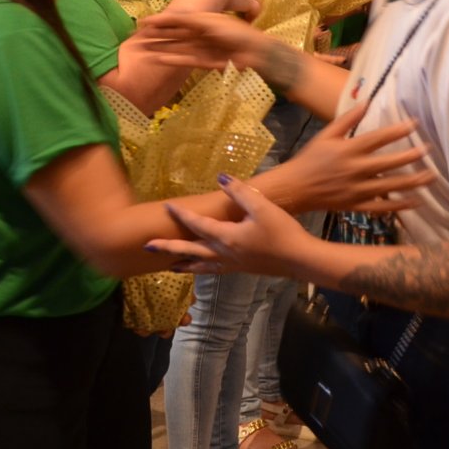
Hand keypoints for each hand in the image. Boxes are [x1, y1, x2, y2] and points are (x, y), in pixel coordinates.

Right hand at [133, 10, 266, 70]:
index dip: (161, 21)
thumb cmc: (235, 32)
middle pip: (175, 35)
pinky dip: (173, 60)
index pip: (176, 20)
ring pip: (178, 49)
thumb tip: (169, 17)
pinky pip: (186, 60)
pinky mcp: (205, 63)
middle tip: (139, 38)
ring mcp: (202, 49)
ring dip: (162, 49)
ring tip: (146, 51)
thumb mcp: (210, 22)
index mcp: (202, 21)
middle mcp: (200, 34)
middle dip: (158, 36)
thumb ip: (189, 21)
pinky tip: (160, 59)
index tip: (143, 22)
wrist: (255, 52)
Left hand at [146, 176, 314, 277]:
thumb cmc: (282, 232)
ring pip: (201, 266)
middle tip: (148, 247)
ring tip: (169, 266)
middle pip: (190, 251)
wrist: (300, 260)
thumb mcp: (261, 206)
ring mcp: (232, 265)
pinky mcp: (241, 270)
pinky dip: (202, 270)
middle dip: (168, 248)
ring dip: (183, 264)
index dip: (181, 215)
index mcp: (226, 237)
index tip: (166, 207)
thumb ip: (239, 191)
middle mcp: (224, 254)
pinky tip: (202, 269)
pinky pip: (214, 271)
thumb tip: (220, 177)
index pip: (197, 225)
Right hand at [274, 104, 434, 214]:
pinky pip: (382, 207)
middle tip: (428, 149)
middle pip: (388, 163)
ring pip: (390, 186)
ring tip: (430, 176)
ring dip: (412, 182)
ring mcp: (357, 190)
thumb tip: (366, 101)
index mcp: (348, 150)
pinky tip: (415, 201)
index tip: (415, 123)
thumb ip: (347, 119)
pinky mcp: (357, 206)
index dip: (398, 130)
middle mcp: (354, 170)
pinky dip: (399, 206)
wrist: (295, 188)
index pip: (378, 138)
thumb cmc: (310, 159)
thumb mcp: (326, 135)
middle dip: (411, 156)